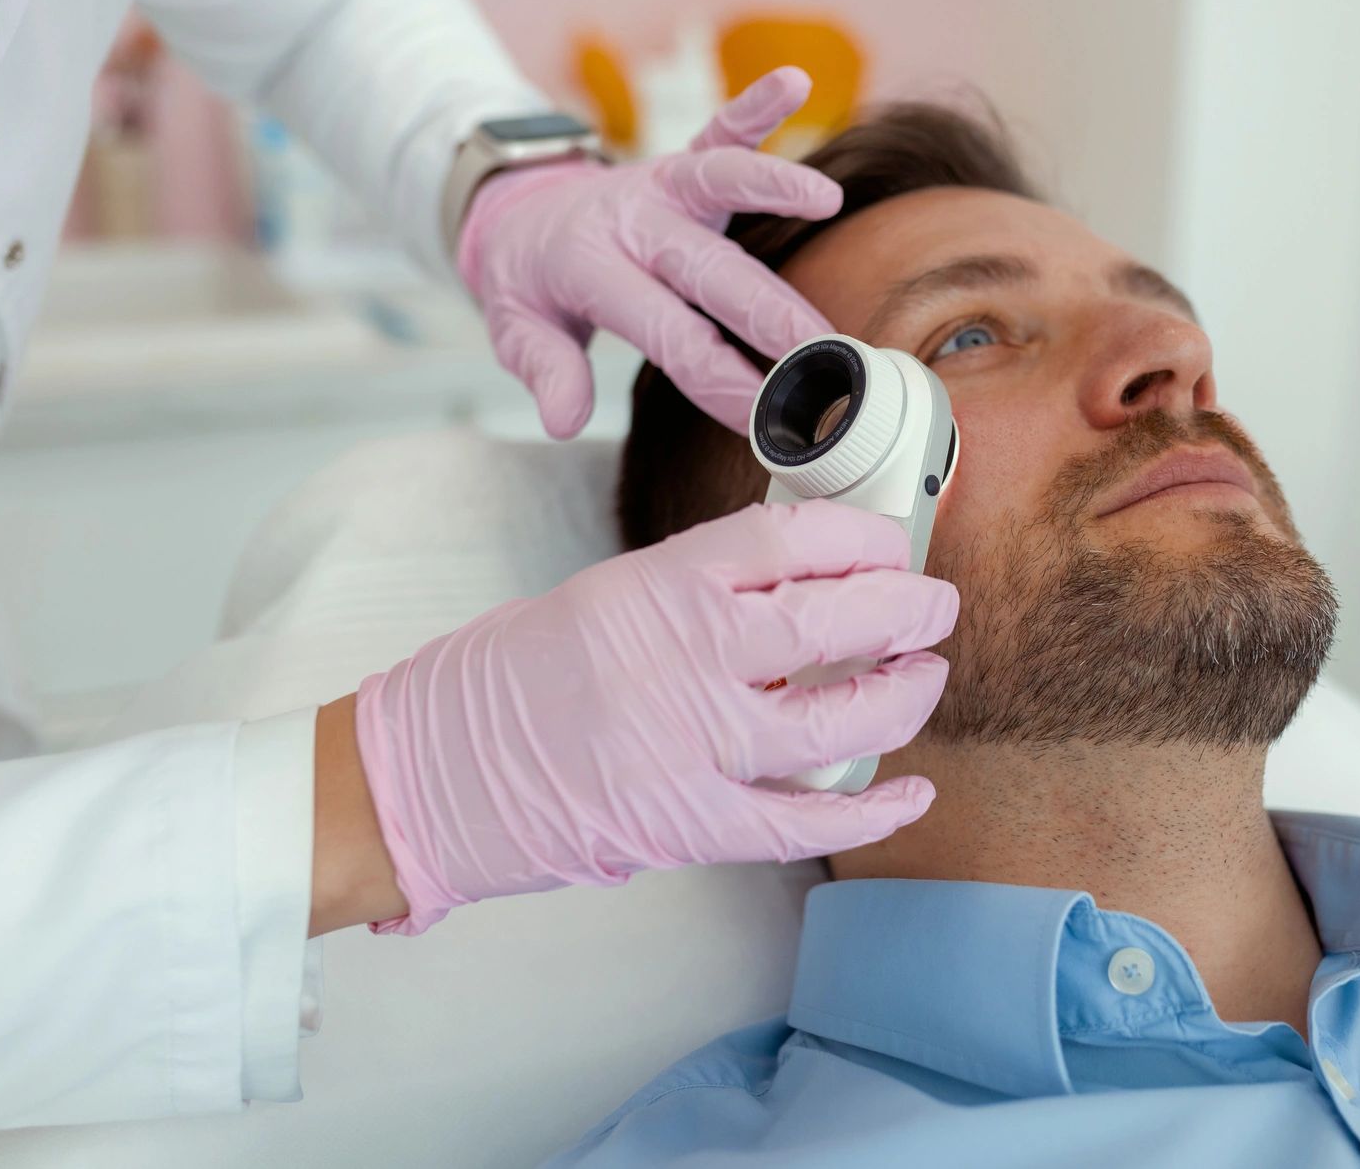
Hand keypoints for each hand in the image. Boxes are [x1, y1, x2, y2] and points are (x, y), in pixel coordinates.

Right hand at [349, 501, 958, 933]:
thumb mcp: (602, 596)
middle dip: (909, 608)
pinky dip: (873, 812)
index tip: (891, 542)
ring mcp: (692, 745)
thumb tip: (799, 585)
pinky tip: (913, 792)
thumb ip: (697, 591)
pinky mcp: (690, 823)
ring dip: (906, 697)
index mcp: (657, 585)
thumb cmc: (505, 680)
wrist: (425, 774)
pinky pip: (807, 823)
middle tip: (934, 606)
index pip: (790, 538)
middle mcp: (685, 657)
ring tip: (926, 676)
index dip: (862, 536)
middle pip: (836, 618)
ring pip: (843, 721)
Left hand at [461, 67, 838, 438]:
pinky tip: (792, 80)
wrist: (518, 210)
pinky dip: (756, 104)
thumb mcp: (517, 331)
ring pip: (717, 179)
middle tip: (820, 350)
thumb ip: (545, 371)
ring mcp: (658, 185)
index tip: (764, 419)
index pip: (667, 333)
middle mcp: (630, 223)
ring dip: (771, 184)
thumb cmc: (532, 282)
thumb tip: (564, 421)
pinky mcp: (679, 162)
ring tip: (826, 200)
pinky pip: (720, 129)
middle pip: (706, 268)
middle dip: (766, 310)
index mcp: (589, 270)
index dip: (719, 379)